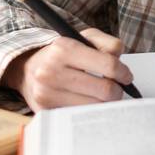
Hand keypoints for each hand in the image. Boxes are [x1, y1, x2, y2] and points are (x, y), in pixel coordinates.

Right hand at [3, 27, 135, 110]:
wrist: (27, 69)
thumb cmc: (61, 54)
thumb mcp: (83, 37)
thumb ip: (108, 43)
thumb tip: (121, 61)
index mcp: (64, 49)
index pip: (108, 65)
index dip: (124, 73)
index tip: (126, 77)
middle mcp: (52, 71)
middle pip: (104, 90)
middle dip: (117, 91)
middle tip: (117, 88)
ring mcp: (47, 94)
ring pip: (95, 107)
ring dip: (104, 103)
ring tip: (101, 95)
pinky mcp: (45, 111)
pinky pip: (80, 117)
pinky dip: (89, 111)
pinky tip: (87, 103)